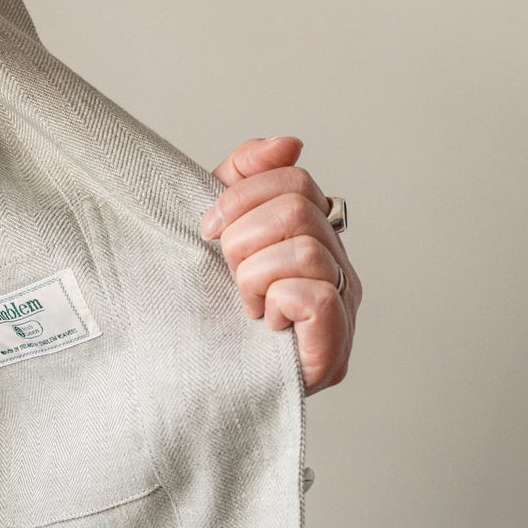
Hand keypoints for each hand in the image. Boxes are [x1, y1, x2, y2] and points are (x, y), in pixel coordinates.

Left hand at [200, 135, 359, 392]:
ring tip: (244, 303)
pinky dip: (276, 302)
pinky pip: (314, 296)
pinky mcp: (332, 353)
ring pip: (304, 250)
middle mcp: (339, 272)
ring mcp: (343, 313)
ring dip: (252, 275)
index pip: (295, 180)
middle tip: (227, 273)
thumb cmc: (205, 308)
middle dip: (242, 238)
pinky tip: (264, 323)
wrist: (185, 384)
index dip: (242, 194)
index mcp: (315, 239)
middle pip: (297, 210)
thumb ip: (245, 178)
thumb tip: (288, 143)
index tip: (207, 228)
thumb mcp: (218, 229)